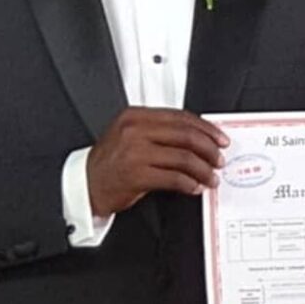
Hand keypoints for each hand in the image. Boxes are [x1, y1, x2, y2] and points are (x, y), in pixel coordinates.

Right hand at [87, 107, 229, 216]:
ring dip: (203, 169)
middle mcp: (135, 130)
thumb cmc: (110, 163)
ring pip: (183, 157)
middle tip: (219, 159)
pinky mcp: (136, 175)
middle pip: (185, 135)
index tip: (219, 138)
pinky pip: (173, 178)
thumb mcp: (130, 136)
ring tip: (210, 177)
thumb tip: (197, 137)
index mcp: (135, 116)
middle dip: (209, 149)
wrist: (85, 185)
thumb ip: (159, 131)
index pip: (180, 117)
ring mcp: (135, 152)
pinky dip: (189, 183)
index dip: (205, 128)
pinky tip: (194, 187)